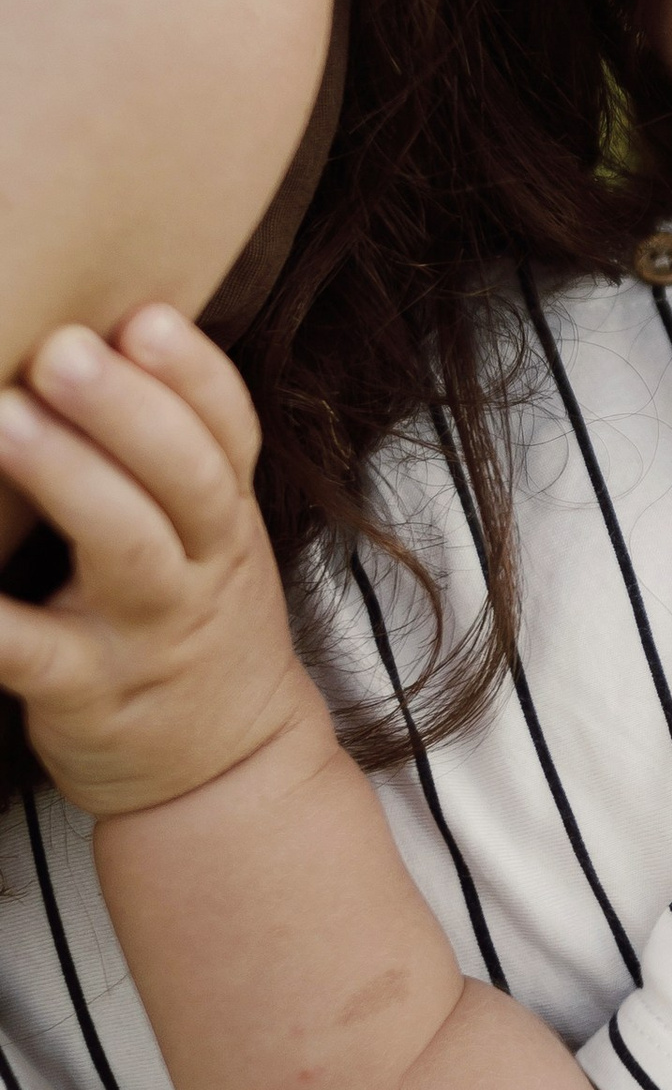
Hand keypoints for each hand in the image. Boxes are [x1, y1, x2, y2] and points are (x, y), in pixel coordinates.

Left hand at [0, 308, 323, 822]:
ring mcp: (146, 633)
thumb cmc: (193, 627)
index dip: (195, 375)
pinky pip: (33, 654)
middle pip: (188, 479)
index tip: (145, 316)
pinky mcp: (86, 693)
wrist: (225, 773)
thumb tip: (101, 337)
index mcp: (224, 520)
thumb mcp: (214, 539)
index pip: (231, 434)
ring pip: (127, 548)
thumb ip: (172, 455)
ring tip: (7, 417)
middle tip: (65, 349)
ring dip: (70, 478)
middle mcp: (200, 570)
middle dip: (129, 409)